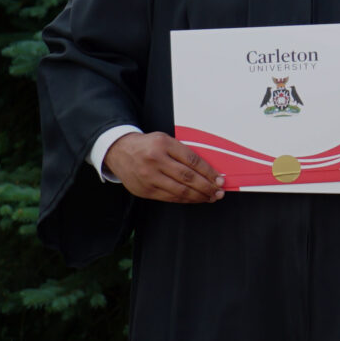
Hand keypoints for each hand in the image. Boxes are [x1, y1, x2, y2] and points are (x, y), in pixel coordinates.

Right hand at [106, 132, 224, 203]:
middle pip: (188, 177)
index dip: (209, 172)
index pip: (193, 160)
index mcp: (163, 144)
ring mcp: (148, 177)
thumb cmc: (148, 146)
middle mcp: (154, 160)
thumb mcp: (165, 140)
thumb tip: (209, 171)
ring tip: (210, 197)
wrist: (119, 151)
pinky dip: (185, 200)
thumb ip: (184, 153)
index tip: (220, 179)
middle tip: (219, 192)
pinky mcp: (144, 190)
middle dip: (207, 187)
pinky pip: (170, 197)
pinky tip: (195, 199)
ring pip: (180, 190)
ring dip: (199, 196)